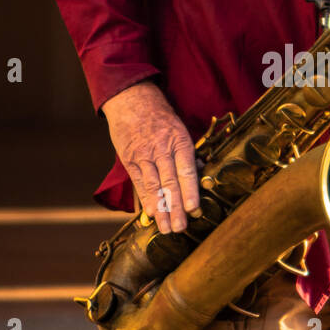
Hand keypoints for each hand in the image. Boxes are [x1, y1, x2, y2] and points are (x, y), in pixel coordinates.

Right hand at [101, 81, 200, 233]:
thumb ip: (188, 154)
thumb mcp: (179, 130)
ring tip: (166, 228)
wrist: (132, 100)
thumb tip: (199, 175)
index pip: (186, 171)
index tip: (193, 209)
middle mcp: (162, 149)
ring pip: (153, 186)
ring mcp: (144, 155)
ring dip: (161, 209)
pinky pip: (139, 182)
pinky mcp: (130, 159)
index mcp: (179, 141)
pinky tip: (150, 213)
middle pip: (169, 182)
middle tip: (180, 228)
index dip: (189, 191)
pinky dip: (145, 199)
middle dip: (175, 208)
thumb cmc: (161, 118)